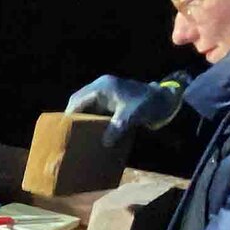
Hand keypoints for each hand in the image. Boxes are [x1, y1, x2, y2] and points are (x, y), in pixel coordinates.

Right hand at [65, 74, 185, 146]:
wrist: (166, 100)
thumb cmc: (148, 105)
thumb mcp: (132, 117)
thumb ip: (118, 128)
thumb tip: (105, 143)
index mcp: (103, 86)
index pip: (78, 100)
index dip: (69, 114)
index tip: (63, 129)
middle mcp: (102, 86)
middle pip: (79, 100)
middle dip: (72, 116)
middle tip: (67, 134)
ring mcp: (106, 91)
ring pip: (86, 104)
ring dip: (81, 118)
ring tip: (75, 134)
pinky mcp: (112, 98)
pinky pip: (95, 107)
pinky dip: (91, 118)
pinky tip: (89, 131)